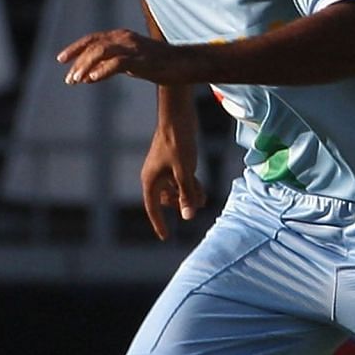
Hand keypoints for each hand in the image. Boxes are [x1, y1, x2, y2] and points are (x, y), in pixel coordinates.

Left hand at [56, 29, 195, 85]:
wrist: (185, 64)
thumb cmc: (160, 64)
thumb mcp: (132, 63)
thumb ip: (113, 65)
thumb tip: (91, 75)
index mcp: (121, 36)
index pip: (92, 39)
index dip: (75, 48)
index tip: (61, 59)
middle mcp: (124, 38)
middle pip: (93, 45)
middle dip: (77, 61)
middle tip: (69, 80)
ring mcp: (133, 48)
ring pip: (101, 52)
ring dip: (86, 66)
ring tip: (76, 80)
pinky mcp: (141, 59)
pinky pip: (117, 63)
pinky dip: (102, 71)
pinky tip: (92, 80)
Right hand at [141, 124, 203, 241]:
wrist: (178, 116)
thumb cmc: (178, 142)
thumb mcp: (185, 171)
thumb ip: (187, 194)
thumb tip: (188, 216)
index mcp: (150, 180)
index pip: (152, 208)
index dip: (160, 224)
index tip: (166, 237)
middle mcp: (154, 176)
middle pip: (166, 200)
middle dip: (181, 204)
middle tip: (198, 204)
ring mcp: (163, 169)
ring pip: (174, 190)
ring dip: (188, 195)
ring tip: (203, 196)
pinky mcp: (172, 162)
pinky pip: (178, 180)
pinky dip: (189, 185)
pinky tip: (200, 187)